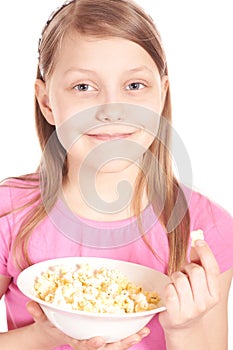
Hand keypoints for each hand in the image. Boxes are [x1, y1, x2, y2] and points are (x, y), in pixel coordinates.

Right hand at [27, 301, 149, 348]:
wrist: (57, 330)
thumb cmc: (53, 324)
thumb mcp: (44, 319)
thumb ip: (39, 312)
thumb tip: (31, 304)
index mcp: (74, 338)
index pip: (82, 345)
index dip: (91, 344)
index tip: (100, 340)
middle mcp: (88, 341)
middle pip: (106, 347)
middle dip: (121, 344)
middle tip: (134, 337)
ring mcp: (98, 338)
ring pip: (115, 343)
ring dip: (130, 338)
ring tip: (143, 331)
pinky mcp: (105, 334)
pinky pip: (118, 335)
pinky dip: (130, 332)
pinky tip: (142, 326)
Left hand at [159, 239, 219, 332]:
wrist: (182, 327)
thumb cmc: (190, 300)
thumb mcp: (199, 284)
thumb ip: (199, 263)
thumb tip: (196, 243)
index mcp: (214, 294)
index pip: (212, 268)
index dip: (205, 252)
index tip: (198, 241)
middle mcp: (205, 303)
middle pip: (195, 271)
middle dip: (186, 267)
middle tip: (184, 273)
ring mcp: (190, 310)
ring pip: (179, 279)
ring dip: (175, 277)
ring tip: (176, 284)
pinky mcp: (175, 313)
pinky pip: (169, 289)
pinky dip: (168, 287)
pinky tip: (171, 293)